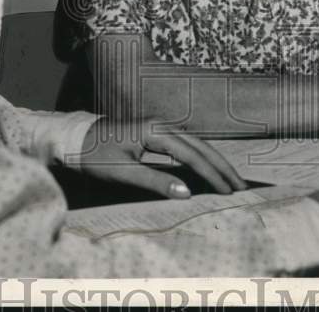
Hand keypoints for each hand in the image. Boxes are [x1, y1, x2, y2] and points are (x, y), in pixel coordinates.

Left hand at [75, 117, 245, 197]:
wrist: (77, 138)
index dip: (212, 174)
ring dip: (215, 162)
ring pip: (197, 144)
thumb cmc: (95, 155)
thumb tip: (186, 193)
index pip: (192, 155)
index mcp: (156, 131)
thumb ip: (154, 181)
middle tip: (241, 186)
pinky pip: (188, 145)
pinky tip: (210, 168)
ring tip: (232, 179)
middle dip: (222, 167)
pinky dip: (203, 158)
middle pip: (201, 146)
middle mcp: (163, 125)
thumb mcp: (122, 171)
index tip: (228, 191)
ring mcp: (161, 127)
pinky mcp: (158, 133)